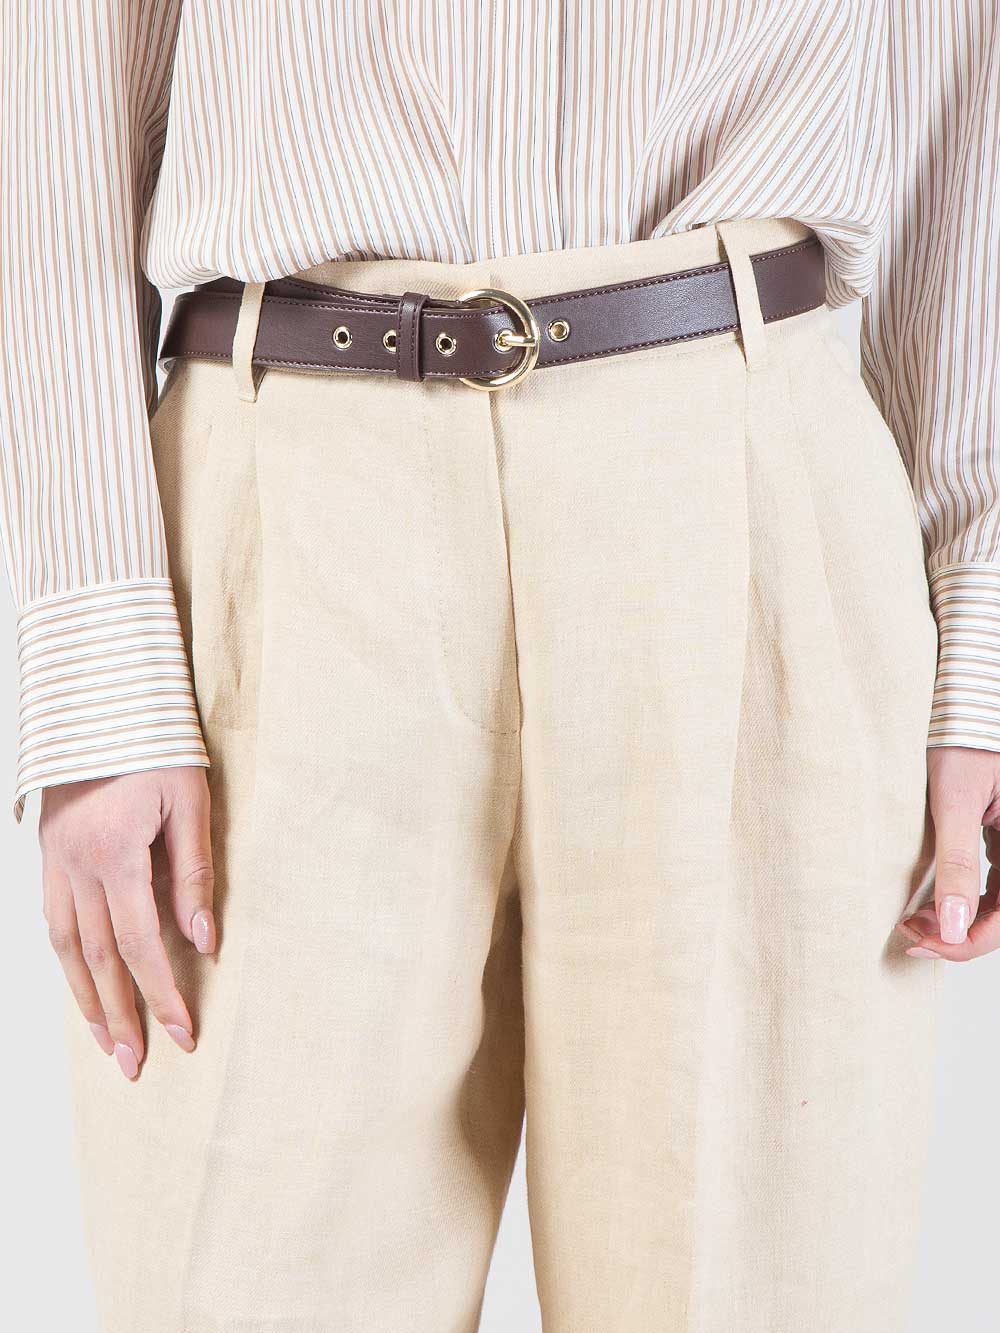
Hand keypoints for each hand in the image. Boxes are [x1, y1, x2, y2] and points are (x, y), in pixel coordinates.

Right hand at [39, 766, 215, 1079]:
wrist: (104, 699)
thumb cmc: (157, 746)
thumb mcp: (190, 801)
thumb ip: (195, 873)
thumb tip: (205, 942)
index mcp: (115, 852)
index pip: (143, 943)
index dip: (164, 993)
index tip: (184, 1034)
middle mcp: (76, 865)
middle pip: (100, 958)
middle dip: (122, 1015)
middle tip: (140, 1064)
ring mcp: (54, 860)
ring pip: (67, 947)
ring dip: (88, 999)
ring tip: (108, 1043)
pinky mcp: (47, 852)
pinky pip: (52, 920)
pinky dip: (67, 960)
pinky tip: (81, 984)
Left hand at [897, 747, 999, 961]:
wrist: (968, 707)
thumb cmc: (965, 741)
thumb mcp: (955, 801)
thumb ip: (957, 863)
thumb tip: (950, 926)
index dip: (965, 944)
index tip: (922, 944)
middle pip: (999, 917)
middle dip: (955, 935)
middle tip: (909, 933)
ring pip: (995, 903)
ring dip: (957, 920)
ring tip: (914, 919)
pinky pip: (991, 882)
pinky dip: (960, 897)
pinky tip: (930, 899)